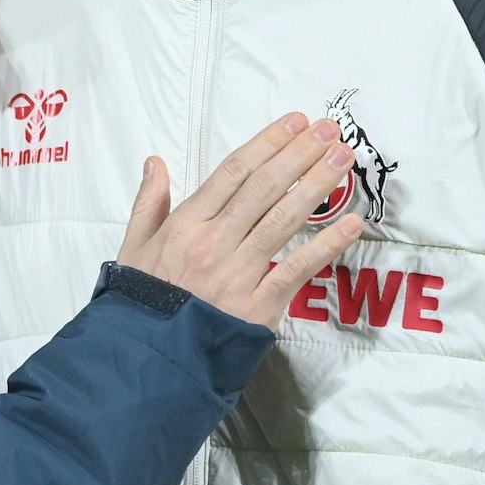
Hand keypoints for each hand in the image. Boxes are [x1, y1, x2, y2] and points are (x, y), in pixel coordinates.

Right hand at [117, 114, 363, 328]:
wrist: (148, 360)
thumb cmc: (143, 302)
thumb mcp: (133, 248)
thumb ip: (148, 203)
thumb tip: (156, 161)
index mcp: (186, 224)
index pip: (233, 172)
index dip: (268, 143)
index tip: (295, 123)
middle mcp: (214, 242)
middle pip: (264, 188)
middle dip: (300, 154)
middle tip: (330, 130)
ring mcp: (238, 273)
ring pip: (283, 219)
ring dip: (317, 186)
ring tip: (343, 160)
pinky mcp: (259, 305)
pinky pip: (297, 268)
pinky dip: (326, 245)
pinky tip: (351, 224)